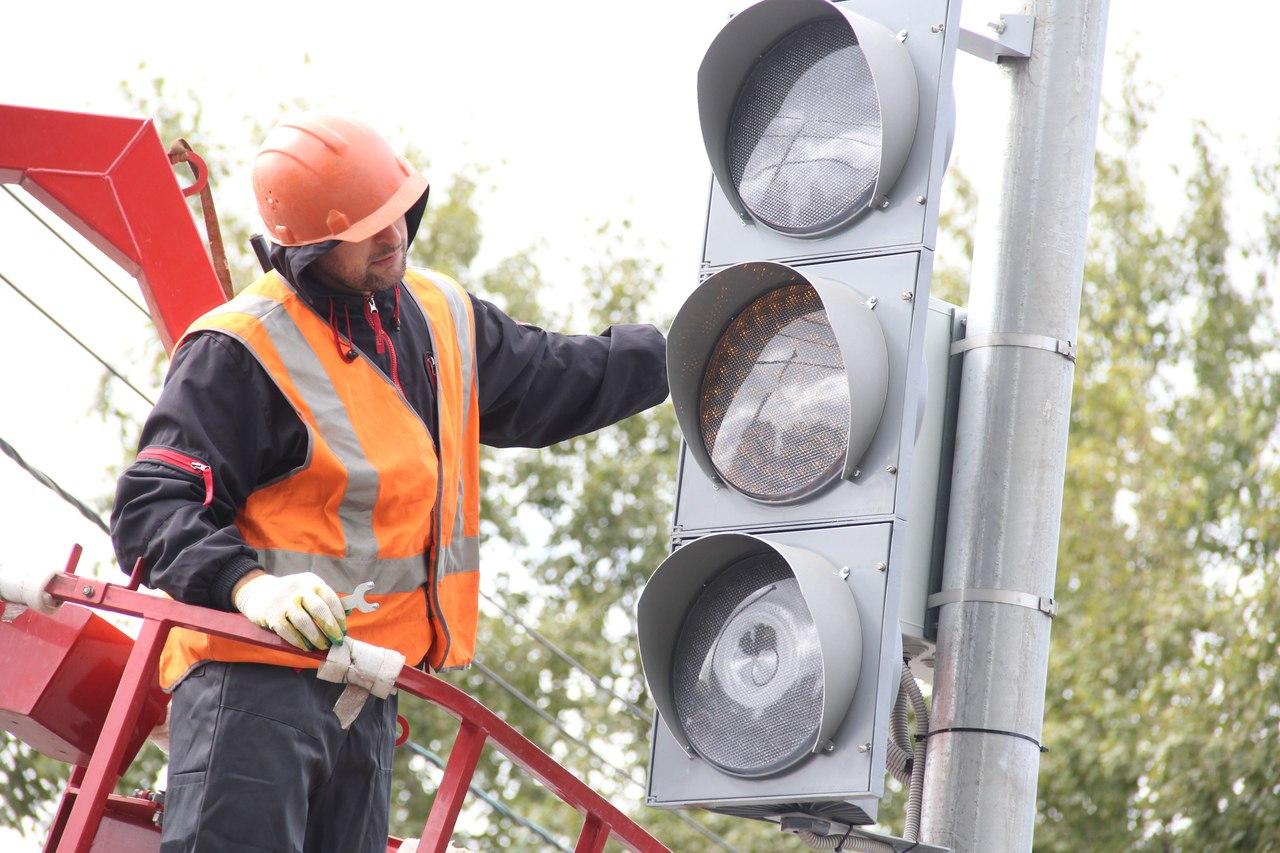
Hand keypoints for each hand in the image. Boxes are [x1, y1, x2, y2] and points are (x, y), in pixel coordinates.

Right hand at [232, 571, 346, 650]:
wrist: (257, 591)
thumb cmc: (290, 595)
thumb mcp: (308, 590)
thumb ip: (325, 600)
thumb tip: (348, 612)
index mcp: (312, 582)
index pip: (331, 599)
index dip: (339, 617)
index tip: (343, 630)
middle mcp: (299, 589)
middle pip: (319, 610)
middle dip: (331, 628)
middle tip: (337, 641)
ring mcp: (284, 601)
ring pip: (304, 622)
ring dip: (316, 637)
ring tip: (322, 646)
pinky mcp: (272, 614)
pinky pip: (288, 630)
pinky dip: (299, 641)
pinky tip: (306, 647)